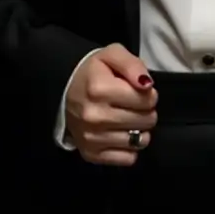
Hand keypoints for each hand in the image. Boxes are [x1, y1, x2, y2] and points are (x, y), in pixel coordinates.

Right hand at [65, 43, 157, 165]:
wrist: (64, 91)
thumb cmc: (94, 72)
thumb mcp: (112, 55)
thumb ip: (132, 65)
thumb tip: (147, 85)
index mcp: (99, 89)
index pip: (147, 99)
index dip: (150, 94)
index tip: (139, 91)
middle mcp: (94, 116)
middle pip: (146, 121)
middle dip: (147, 111)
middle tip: (134, 104)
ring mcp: (92, 138)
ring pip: (140, 141)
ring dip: (140, 129)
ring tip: (129, 118)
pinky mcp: (91, 154)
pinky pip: (129, 158)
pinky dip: (130, 147)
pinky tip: (122, 134)